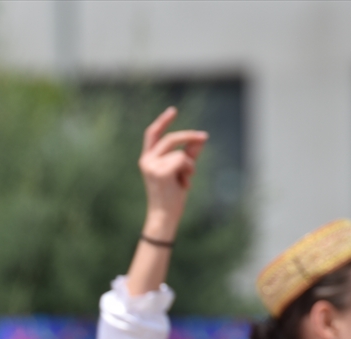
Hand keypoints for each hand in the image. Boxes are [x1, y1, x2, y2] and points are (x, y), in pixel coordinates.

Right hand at [139, 107, 207, 239]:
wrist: (164, 216)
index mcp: (148, 159)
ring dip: (189, 165)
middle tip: (204, 136)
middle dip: (189, 136)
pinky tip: (184, 184)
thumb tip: (201, 137)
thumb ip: (190, 154)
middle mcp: (146, 160)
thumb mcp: (181, 171)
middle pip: (170, 138)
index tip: (173, 110)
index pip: (152, 134)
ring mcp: (151, 166)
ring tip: (185, 180)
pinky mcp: (160, 172)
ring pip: (180, 153)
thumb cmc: (171, 196)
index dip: (162, 121)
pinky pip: (182, 160)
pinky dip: (188, 170)